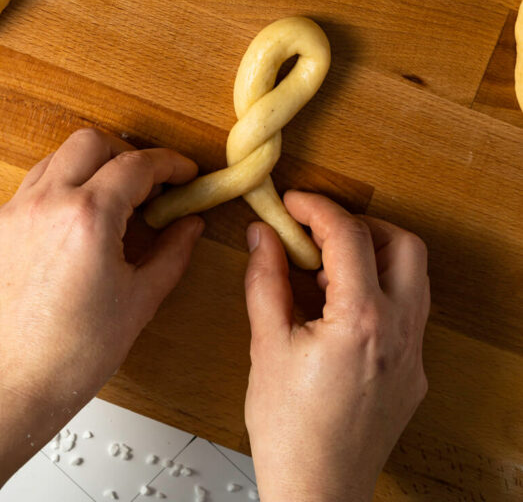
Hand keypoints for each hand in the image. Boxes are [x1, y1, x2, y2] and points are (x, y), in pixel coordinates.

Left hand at [0, 129, 202, 501]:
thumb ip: (172, 252)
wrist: (12, 388)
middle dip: (124, 154)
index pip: (137, 165)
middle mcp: (46, 204)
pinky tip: (67, 236)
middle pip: (90, 142)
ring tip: (105, 207)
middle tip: (143, 185)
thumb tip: (191, 223)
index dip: (169, 163)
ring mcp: (11, 214)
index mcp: (89, 218)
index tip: (184, 173)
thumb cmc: (76, 354)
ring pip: (54, 162)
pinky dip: (54, 201)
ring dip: (86, 172)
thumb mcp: (140, 301)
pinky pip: (26, 195)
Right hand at [244, 192, 428, 501]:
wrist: (317, 493)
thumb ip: (265, 279)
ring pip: (412, 279)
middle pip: (404, 246)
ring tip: (324, 276)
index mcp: (362, 321)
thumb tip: (262, 235)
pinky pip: (407, 313)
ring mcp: (413, 355)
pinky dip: (378, 294)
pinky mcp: (413, 374)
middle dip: (362, 227)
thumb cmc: (290, 432)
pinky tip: (338, 313)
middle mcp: (400, 333)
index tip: (293, 203)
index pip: (349, 236)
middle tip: (321, 233)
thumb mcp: (265, 344)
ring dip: (373, 261)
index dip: (317, 208)